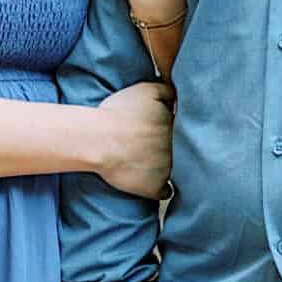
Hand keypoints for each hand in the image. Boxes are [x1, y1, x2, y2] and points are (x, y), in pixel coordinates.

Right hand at [91, 80, 174, 198]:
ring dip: (164, 164)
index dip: (169, 127)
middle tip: (149, 142)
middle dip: (168, 145)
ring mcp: (166, 169)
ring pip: (172, 167)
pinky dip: (160, 187)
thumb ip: (167, 90)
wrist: (100, 141)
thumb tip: (177, 97)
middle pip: (178, 147)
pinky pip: (164, 190)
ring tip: (144, 159)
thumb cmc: (117, 114)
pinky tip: (153, 182)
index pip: (181, 126)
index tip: (155, 127)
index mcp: (173, 126)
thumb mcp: (145, 90)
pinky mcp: (154, 186)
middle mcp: (175, 149)